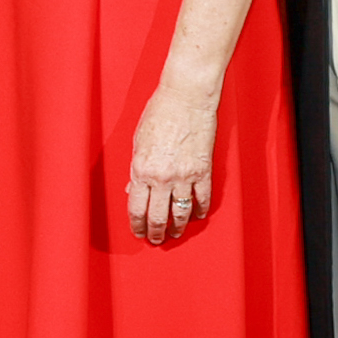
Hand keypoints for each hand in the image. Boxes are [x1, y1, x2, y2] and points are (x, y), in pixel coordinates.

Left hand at [126, 80, 217, 244]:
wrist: (186, 97)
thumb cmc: (159, 113)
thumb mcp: (137, 142)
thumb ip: (136, 170)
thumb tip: (134, 191)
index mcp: (141, 169)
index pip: (136, 208)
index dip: (137, 225)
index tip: (139, 232)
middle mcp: (162, 177)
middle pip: (158, 216)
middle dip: (156, 233)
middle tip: (156, 240)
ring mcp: (184, 176)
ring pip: (180, 213)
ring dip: (177, 227)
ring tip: (174, 233)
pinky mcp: (203, 171)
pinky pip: (202, 199)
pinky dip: (199, 210)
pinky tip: (197, 215)